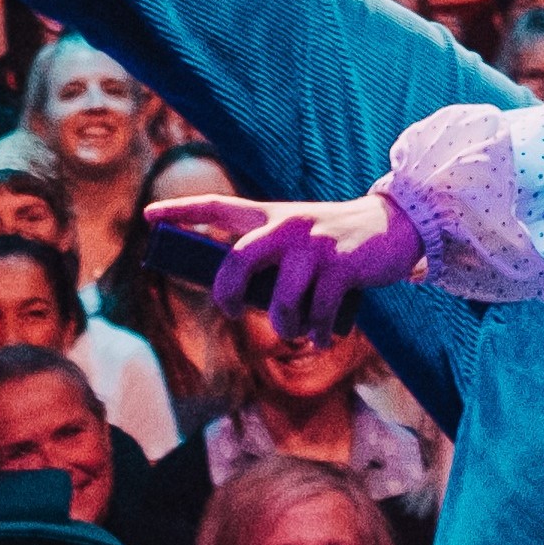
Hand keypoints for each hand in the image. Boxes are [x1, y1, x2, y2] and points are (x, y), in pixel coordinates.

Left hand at [154, 190, 420, 334]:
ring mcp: (314, 245)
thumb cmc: (338, 242)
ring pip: (281, 301)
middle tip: (234, 312)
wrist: (395, 226)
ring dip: (287, 328)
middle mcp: (287, 226)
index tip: (148, 216)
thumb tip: (242, 301)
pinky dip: (318, 333)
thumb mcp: (299, 237)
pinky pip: (317, 313)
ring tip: (299, 333)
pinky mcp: (342, 264)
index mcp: (271, 216)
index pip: (218, 207)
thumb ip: (270, 258)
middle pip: (237, 261)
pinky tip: (323, 338)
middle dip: (227, 295)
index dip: (181, 211)